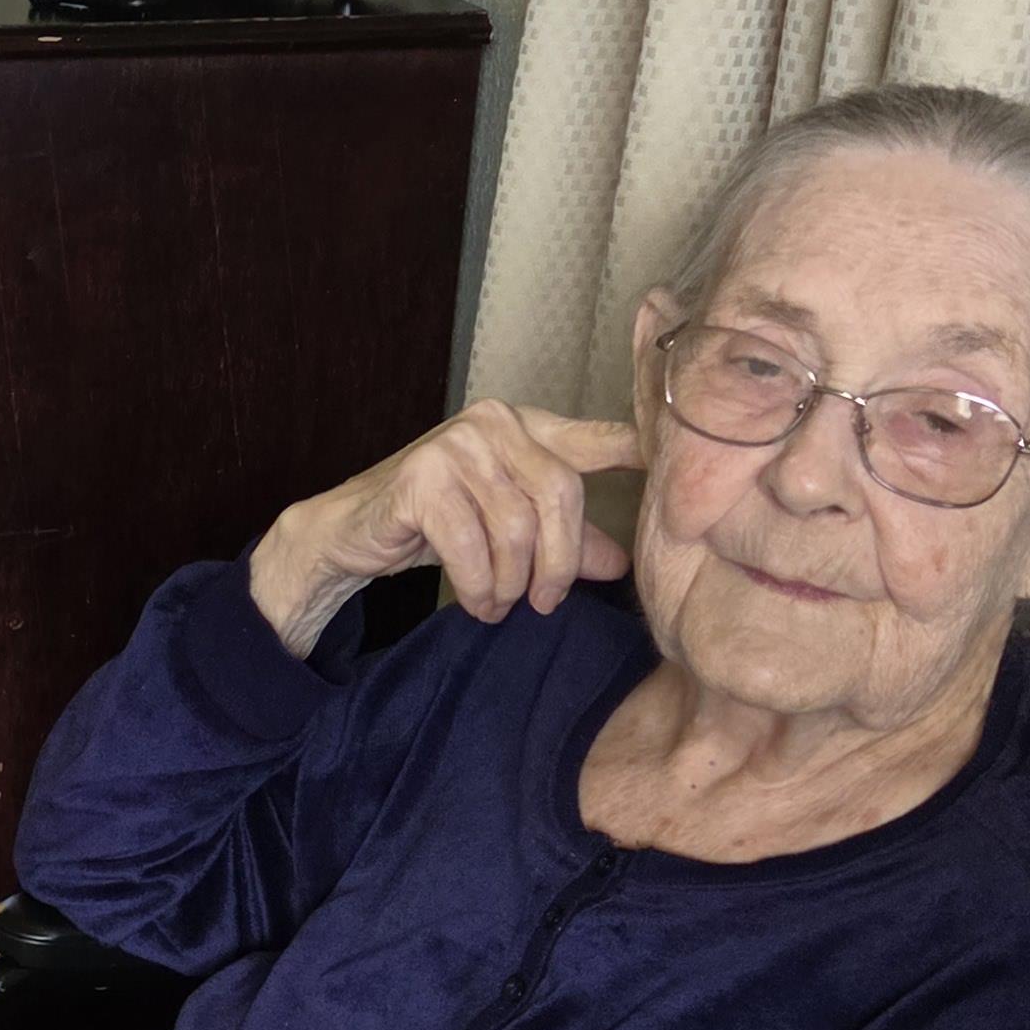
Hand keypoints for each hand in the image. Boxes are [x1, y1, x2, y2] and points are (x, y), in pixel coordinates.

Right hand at [250, 401, 644, 646]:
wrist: (350, 533)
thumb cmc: (437, 526)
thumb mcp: (508, 530)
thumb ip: (566, 539)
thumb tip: (623, 563)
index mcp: (525, 427)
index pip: (595, 437)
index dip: (639, 450)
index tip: (679, 468)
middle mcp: (494, 423)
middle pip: (560, 495)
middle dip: (558, 561)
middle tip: (545, 603)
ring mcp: (455, 444)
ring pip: (516, 526)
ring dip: (510, 581)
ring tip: (498, 605)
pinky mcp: (421, 478)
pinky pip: (471, 544)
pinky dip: (477, 586)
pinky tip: (475, 602)